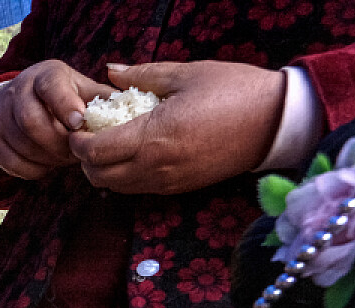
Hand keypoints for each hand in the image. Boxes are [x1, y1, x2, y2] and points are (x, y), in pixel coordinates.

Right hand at [0, 60, 113, 179]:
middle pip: (32, 121)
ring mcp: (0, 117)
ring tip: (66, 158)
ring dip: (49, 158)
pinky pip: (14, 164)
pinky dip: (36, 169)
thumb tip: (133, 107)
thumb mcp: (79, 88)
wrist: (11, 105)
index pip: (51, 87)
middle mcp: (17, 92)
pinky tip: (49, 165)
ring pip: (24, 145)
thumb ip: (101, 98)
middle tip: (77, 152)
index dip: (65, 105)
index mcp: (44, 76)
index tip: (80, 124)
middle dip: (59, 142)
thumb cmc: (59, 97)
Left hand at [69, 61, 286, 194]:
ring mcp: (168, 182)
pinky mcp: (180, 189)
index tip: (80, 126)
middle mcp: (156, 167)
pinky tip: (133, 153)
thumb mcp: (186, 74)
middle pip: (99, 177)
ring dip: (104, 170)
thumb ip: (143, 74)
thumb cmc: (234, 91)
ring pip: (117, 187)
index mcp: (153, 137)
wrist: (276, 122)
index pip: (95, 153)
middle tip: (90, 136)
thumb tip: (111, 71)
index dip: (79, 142)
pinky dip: (125, 176)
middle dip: (85, 159)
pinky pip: (139, 189)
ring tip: (110, 144)